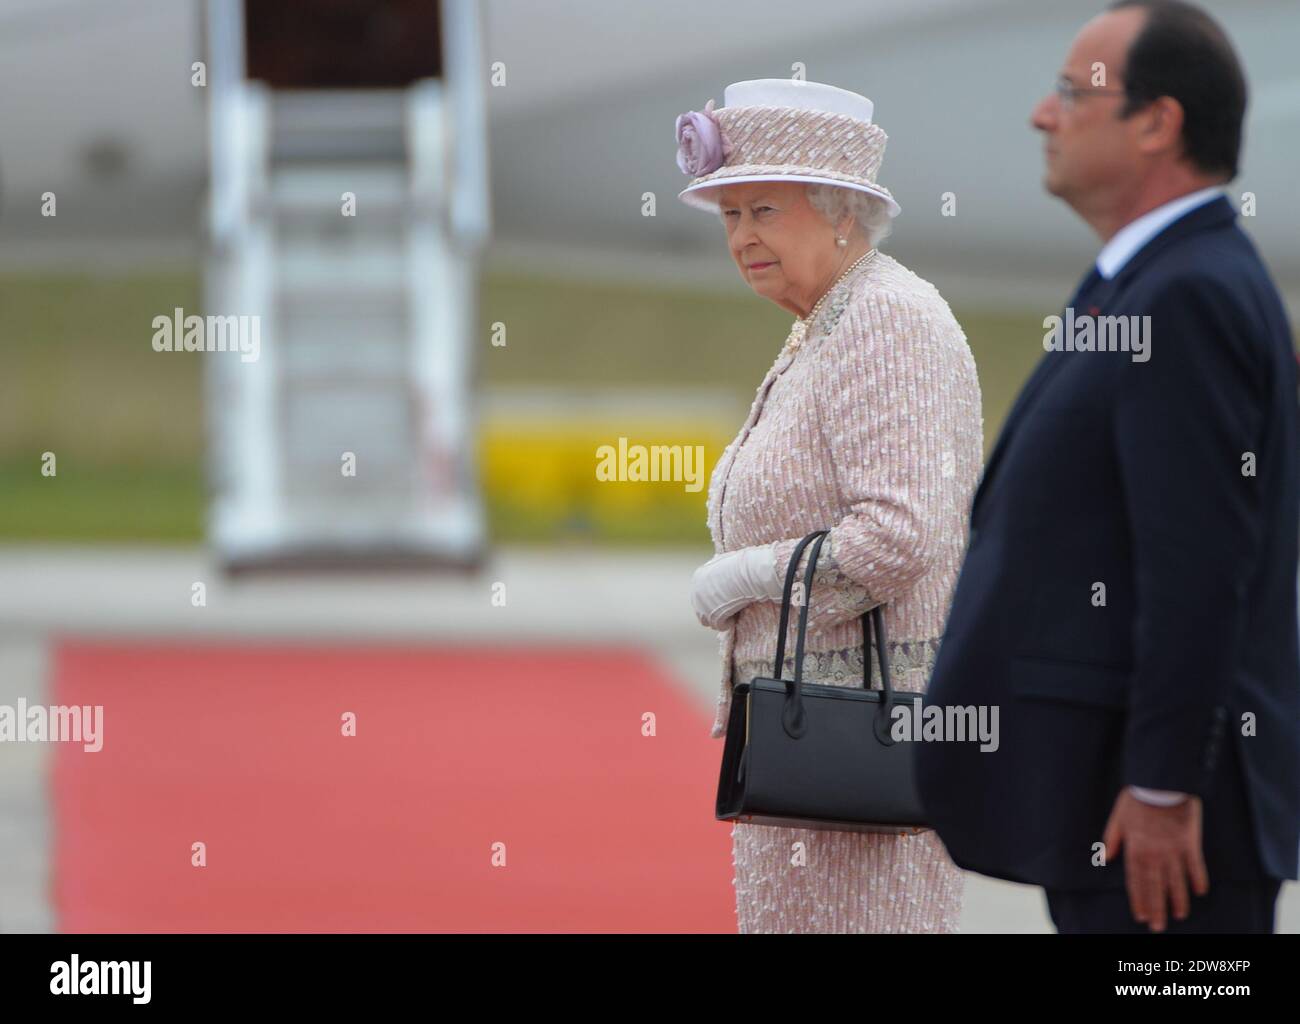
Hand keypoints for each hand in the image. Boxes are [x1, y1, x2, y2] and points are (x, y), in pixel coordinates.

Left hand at [690, 545, 782, 629]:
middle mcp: (696, 593)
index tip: (726, 600)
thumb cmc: (742, 565)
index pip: (700, 594)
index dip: (713, 599)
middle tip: (728, 610)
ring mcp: (702, 606)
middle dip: (714, 611)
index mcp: (698, 578)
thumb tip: (724, 569)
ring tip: (732, 614)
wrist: (747, 573)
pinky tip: (735, 618)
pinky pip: (719, 626)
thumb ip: (719, 568)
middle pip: (701, 609)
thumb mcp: (725, 561)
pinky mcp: (712, 617)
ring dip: (719, 619)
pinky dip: (727, 624)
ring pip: (707, 621)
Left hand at [1102, 788, 1208, 931]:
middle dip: (1156, 907)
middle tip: (1157, 926)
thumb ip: (1111, 839)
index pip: (1136, 880)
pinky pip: (1195, 866)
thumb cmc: (1137, 798)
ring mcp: (1173, 850)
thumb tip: (1105, 858)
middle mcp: (1154, 854)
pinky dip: (1198, 879)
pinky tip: (1199, 892)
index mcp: (1135, 848)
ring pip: (1176, 881)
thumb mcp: (1117, 817)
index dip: (1138, 899)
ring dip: (1177, 899)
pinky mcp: (1190, 842)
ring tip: (1178, 915)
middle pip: (1155, 886)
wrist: (1160, 782)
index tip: (1140, 915)